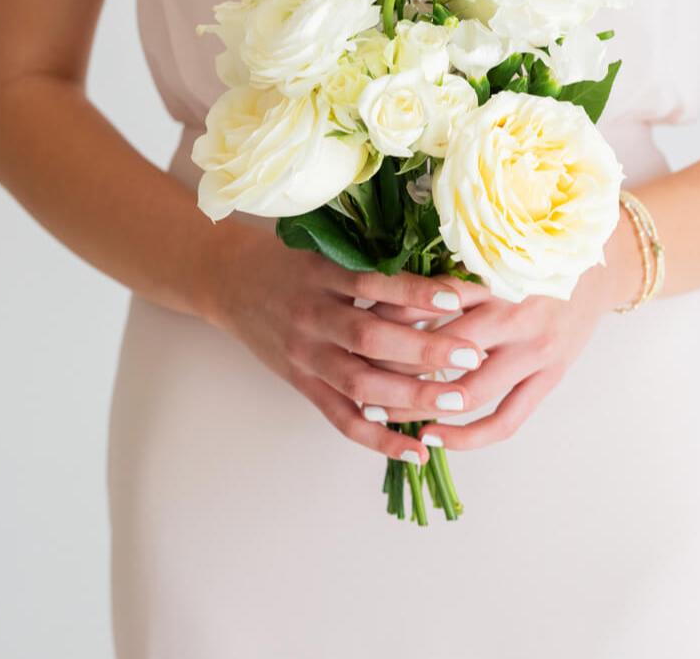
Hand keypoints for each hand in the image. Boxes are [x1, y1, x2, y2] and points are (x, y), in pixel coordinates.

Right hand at [202, 221, 487, 461]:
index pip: (375, 284)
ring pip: (359, 383)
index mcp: (322, 276)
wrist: (228, 281)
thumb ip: (372, 261)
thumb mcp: (326, 248)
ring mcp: (306, 355)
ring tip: (457, 400)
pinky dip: (379, 438)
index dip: (416, 292)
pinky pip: (341, 417)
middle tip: (471, 356)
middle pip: (371, 338)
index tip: (459, 297)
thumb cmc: (289, 260)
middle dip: (425, 350)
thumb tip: (439, 273)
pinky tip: (415, 450)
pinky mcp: (302, 384)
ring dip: (410, 396)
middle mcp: (313, 317)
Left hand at [369, 210, 642, 447]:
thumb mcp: (494, 254)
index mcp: (497, 278)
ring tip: (385, 415)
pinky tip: (435, 438)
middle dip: (398, 371)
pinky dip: (469, 438)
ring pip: (471, 392)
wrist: (601, 266)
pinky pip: (507, 420)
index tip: (358, 331)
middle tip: (359, 382)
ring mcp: (536, 352)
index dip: (392, 321)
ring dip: (423, 408)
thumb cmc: (537, 256)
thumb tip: (384, 295)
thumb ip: (449, 274)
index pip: (434, 304)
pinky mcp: (549, 378)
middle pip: (445, 354)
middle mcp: (516, 316)